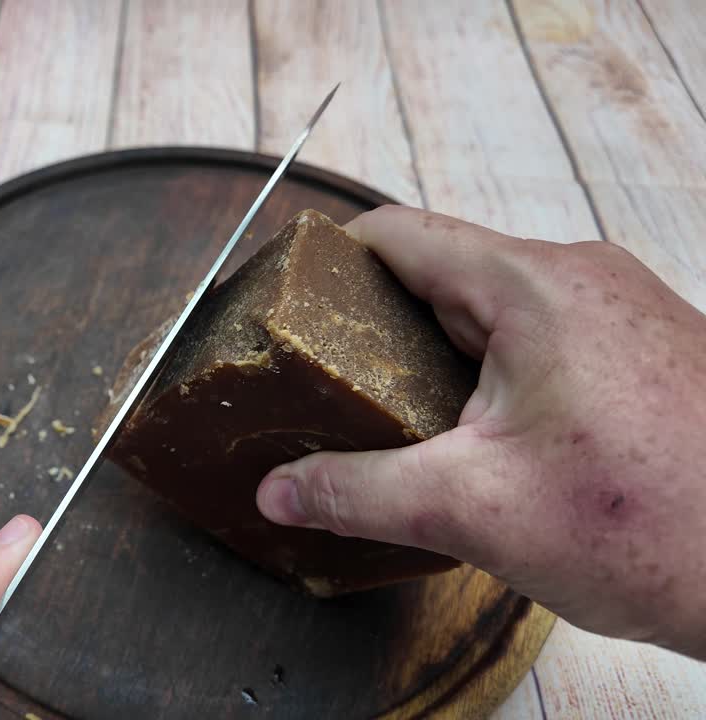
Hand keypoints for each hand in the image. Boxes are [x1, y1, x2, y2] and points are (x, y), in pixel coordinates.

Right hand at [255, 205, 705, 658]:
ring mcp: (614, 312)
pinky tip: (469, 437)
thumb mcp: (473, 509)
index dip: (329, 262)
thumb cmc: (657, 526)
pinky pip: (533, 339)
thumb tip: (282, 490)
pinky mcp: (633, 351)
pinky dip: (487, 377)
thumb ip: (361, 492)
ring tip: (392, 421)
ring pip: (488, 310)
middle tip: (326, 385)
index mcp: (535, 286)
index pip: (398, 234)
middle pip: (440, 272)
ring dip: (434, 359)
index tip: (286, 303)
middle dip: (377, 329)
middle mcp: (581, 279)